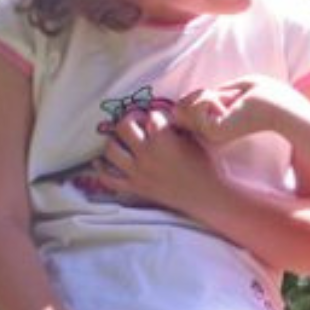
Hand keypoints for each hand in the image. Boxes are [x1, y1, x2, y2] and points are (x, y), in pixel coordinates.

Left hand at [97, 109, 227, 209]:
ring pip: (111, 150)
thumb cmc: (207, 164)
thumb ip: (179, 124)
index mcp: (163, 139)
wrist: (209, 195)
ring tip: (122, 139)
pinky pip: (110, 179)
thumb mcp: (197, 137)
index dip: (156, 114)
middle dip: (130, 119)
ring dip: (115, 140)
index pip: (151, 115)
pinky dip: (102, 170)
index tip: (160, 118)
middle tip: (138, 121)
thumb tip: (167, 114)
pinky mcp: (136, 188)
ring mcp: (138, 172)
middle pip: (123, 127)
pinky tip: (100, 162)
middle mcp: (145, 154)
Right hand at [176, 76, 309, 144]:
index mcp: (212, 126)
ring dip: (211, 94)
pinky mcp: (213, 132)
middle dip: (203, 94)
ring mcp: (209, 135)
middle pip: (180, 106)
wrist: (279, 106)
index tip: (220, 96)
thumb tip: (177, 105)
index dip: (197, 96)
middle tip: (231, 99)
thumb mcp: (229, 91)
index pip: (185, 108)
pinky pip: (198, 103)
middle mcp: (208, 134)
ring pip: (186, 104)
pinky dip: (214, 97)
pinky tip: (233, 106)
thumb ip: (204, 97)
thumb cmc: (261, 94)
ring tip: (234, 102)